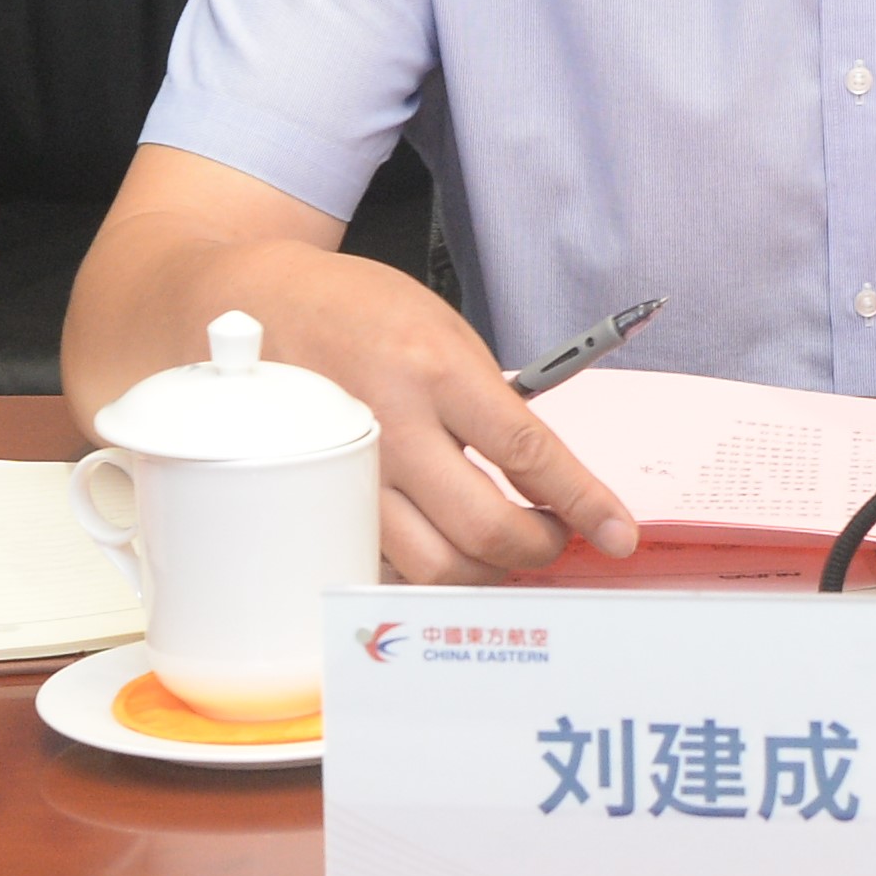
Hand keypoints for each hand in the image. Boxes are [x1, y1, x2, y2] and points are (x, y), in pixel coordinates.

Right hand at [247, 252, 643, 582]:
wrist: (259, 306)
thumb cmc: (357, 312)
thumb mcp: (441, 327)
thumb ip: (490, 402)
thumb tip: (544, 480)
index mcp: (432, 369)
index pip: (526, 453)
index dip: (582, 501)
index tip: (616, 531)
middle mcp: (390, 427)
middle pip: (484, 528)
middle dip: (537, 547)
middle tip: (552, 538)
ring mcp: (349, 474)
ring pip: (434, 565)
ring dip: (485, 569)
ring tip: (500, 544)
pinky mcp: (320, 504)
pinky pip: (386, 565)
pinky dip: (425, 569)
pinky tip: (440, 545)